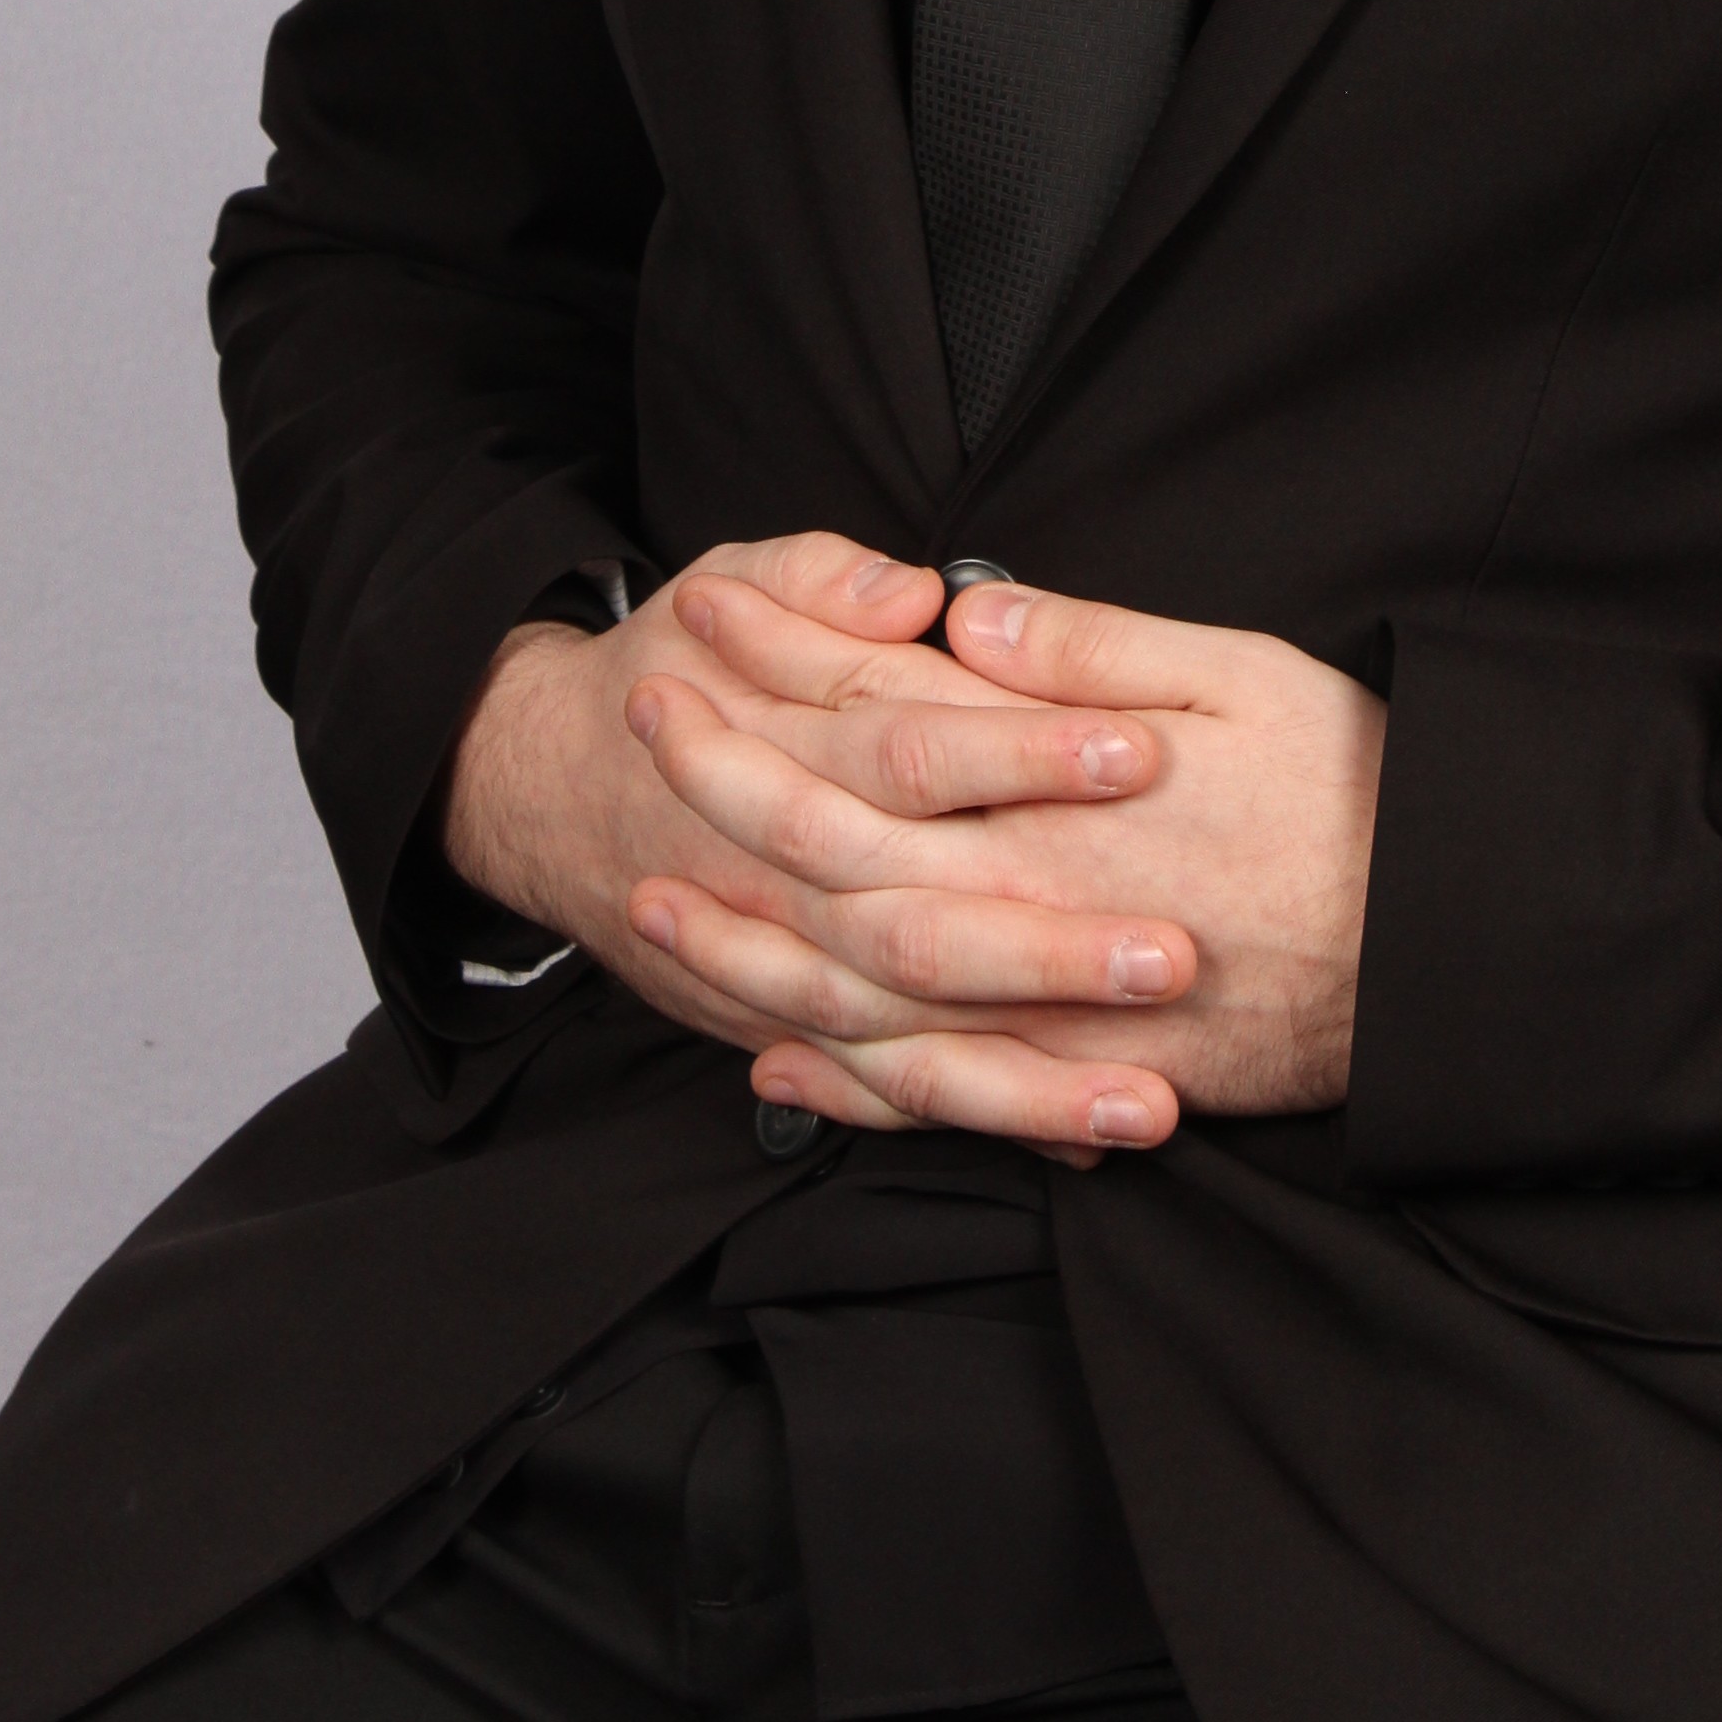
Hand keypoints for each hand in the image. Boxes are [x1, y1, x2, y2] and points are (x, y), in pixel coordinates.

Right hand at [437, 534, 1196, 1154]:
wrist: (547, 784)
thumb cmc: (680, 669)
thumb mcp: (734, 581)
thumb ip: (824, 576)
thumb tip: (913, 596)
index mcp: (795, 749)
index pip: (920, 752)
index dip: (1029, 754)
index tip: (1142, 755)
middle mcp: (792, 880)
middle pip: (924, 926)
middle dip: (1051, 955)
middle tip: (1174, 958)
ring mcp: (789, 974)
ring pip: (910, 1046)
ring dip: (1030, 1085)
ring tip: (1151, 1104)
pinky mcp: (794, 1033)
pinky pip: (887, 1096)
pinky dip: (976, 1125)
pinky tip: (1076, 1145)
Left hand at [640, 562, 1384, 1135]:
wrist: (1448, 951)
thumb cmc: (1355, 791)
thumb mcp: (1241, 677)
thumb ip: (1094, 654)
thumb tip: (966, 626)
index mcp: (1056, 802)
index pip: (875, 726)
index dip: (779, 670)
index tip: (701, 615)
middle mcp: (1030, 914)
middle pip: (835, 856)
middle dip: (726, 787)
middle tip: (641, 721)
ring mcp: (1048, 1016)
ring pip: (857, 992)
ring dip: (748, 943)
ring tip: (660, 901)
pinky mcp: (1084, 1084)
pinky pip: (932, 1097)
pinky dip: (842, 1083)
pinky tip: (779, 1059)